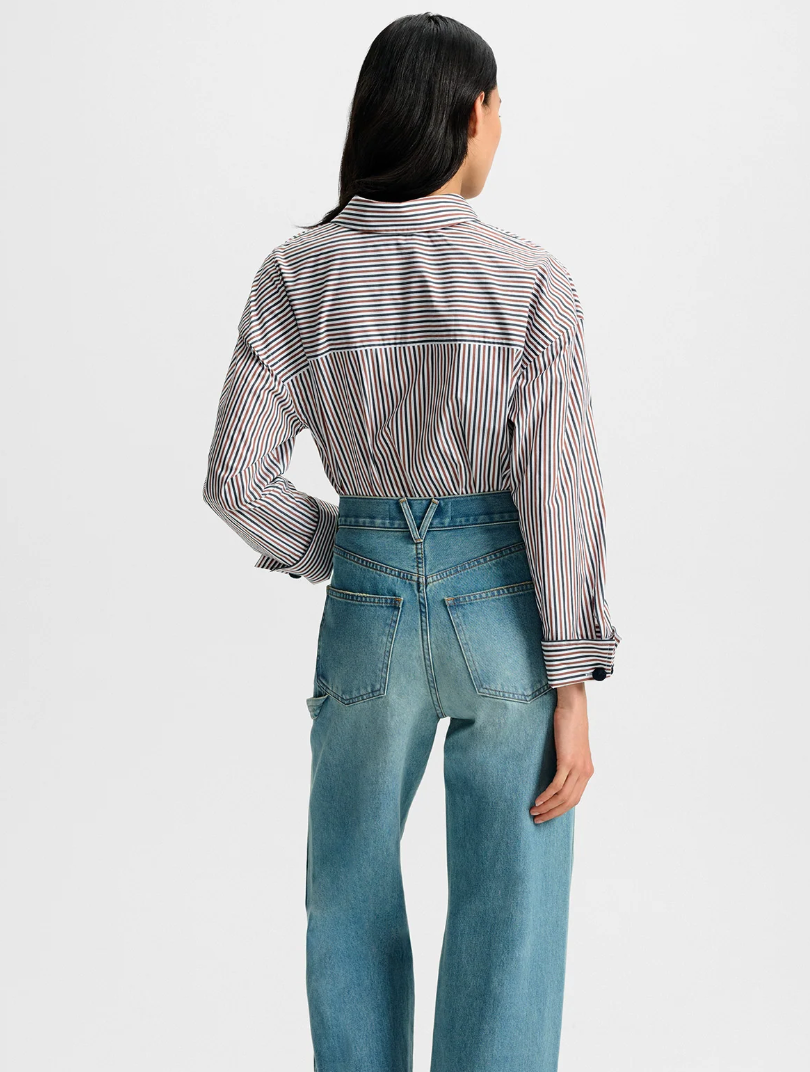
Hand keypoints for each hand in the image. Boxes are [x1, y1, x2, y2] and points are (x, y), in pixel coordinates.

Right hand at [529, 682, 593, 822]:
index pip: (574, 799)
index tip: (547, 814)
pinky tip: (537, 800)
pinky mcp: (568, 762)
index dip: (560, 810)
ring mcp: (577, 768)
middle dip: (552, 813)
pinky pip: (557, 785)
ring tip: (533, 811)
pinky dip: (547, 796)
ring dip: (547, 807)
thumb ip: (567, 763)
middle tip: (537, 819)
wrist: (573, 708)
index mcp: (587, 771)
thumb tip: (556, 774)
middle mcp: (585, 772)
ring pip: (563, 797)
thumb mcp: (571, 748)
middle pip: (569, 802)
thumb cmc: (569, 725)